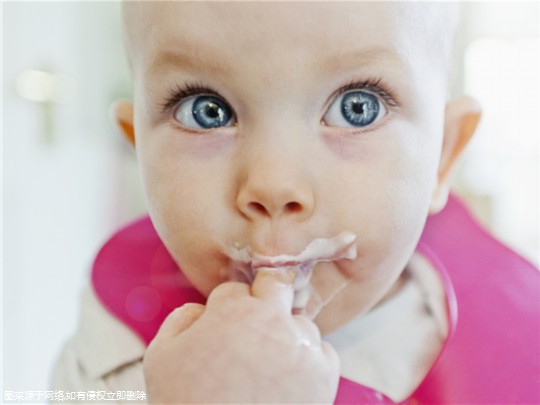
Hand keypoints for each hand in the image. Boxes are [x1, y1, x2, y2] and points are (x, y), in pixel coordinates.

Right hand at [143, 270, 339, 402]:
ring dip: (287, 335)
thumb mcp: (162, 355)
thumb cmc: (186, 404)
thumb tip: (204, 308)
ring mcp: (301, 347)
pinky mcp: (323, 375)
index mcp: (233, 312)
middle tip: (254, 325)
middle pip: (276, 285)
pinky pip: (322, 352)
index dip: (226, 308)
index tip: (224, 328)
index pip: (235, 289)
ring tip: (267, 367)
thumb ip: (183, 317)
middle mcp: (272, 322)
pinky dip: (308, 361)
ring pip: (300, 323)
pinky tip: (287, 381)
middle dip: (264, 299)